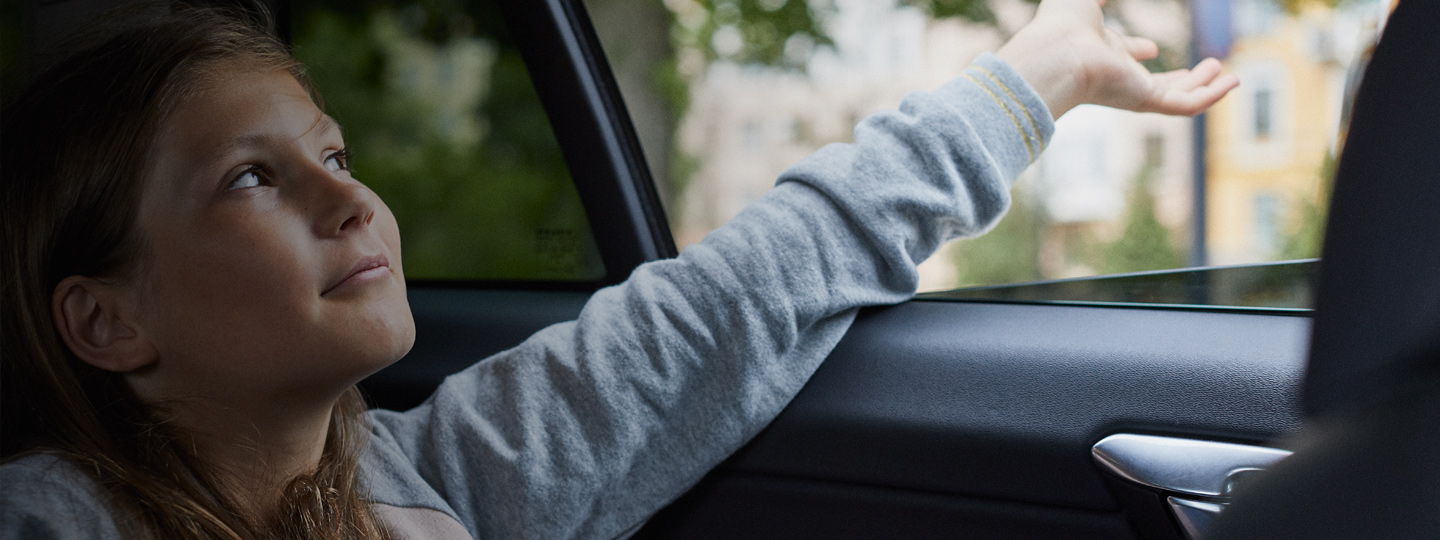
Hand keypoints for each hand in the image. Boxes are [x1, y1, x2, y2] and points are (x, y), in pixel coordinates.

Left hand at [996, 0, 1238, 118]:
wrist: (1055, 52)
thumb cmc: (1061, 24)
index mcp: (1101, 50)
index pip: (1123, 55)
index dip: (1136, 50)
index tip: (1149, 47)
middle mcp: (1118, 73)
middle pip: (1152, 81)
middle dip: (1179, 78)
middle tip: (1205, 69)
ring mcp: (1133, 89)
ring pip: (1176, 96)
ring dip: (1203, 85)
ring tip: (1227, 74)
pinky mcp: (1145, 101)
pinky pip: (1186, 104)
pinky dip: (1211, 96)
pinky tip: (1232, 82)